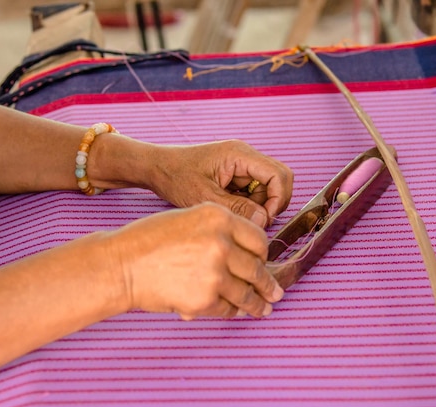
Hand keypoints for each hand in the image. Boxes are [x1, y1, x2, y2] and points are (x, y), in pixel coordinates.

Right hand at [104, 202, 283, 319]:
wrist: (122, 264)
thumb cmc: (149, 240)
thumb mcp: (189, 218)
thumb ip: (220, 232)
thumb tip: (246, 255)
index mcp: (219, 217)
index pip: (259, 238)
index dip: (263, 254)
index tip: (265, 263)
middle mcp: (221, 242)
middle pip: (257, 268)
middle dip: (267, 284)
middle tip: (274, 292)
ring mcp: (214, 272)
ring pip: (246, 292)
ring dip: (257, 304)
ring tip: (264, 309)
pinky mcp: (204, 299)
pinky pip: (227, 308)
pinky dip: (232, 312)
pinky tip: (237, 312)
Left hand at [148, 140, 292, 227]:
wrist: (156, 168)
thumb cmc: (175, 176)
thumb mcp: (204, 197)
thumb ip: (236, 208)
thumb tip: (264, 220)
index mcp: (239, 155)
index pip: (278, 174)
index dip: (278, 199)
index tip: (264, 219)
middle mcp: (245, 157)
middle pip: (279, 180)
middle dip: (273, 203)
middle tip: (256, 221)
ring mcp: (241, 166)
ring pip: (268, 189)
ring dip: (260, 206)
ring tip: (237, 217)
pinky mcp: (235, 176)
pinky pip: (254, 192)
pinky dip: (249, 206)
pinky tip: (231, 212)